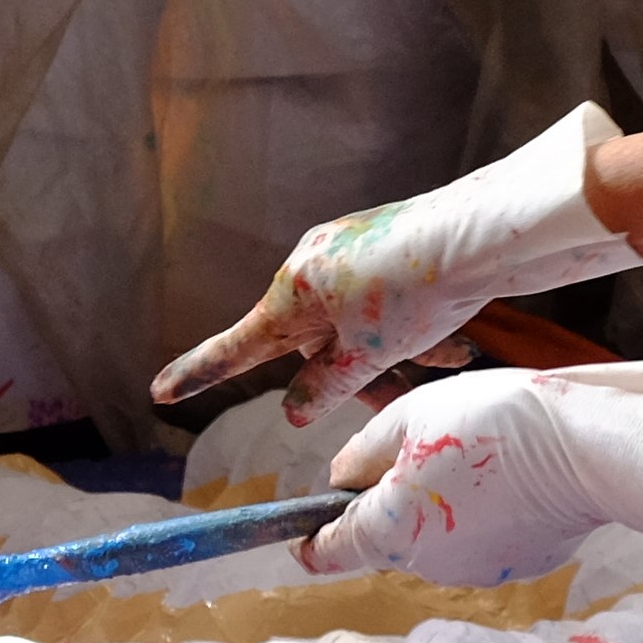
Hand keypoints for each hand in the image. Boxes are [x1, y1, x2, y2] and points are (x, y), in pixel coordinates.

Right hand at [153, 105, 642, 422]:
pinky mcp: (391, 251)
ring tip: (442, 359)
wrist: (481, 234)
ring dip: (394, 354)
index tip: (160, 392)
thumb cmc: (416, 290)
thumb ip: (326, 385)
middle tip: (398, 394)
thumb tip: (295, 408)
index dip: (200, 374)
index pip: (239, 345)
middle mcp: (316, 268)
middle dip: (354, 374)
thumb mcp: (367, 352)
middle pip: (316, 343)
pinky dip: (416, 332)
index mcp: (294, 290)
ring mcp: (354, 256)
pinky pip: (390, 305)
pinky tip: (457, 345)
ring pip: (360, 327)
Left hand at [302, 353, 642, 587]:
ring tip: (475, 454)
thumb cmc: (496, 421)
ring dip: (440, 506)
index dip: (310, 540)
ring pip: (436, 539)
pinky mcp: (519, 565)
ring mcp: (475, 571)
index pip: (330, 551)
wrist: (589, 449)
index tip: (301, 533)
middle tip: (419, 448)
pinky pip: (484, 538)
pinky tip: (510, 476)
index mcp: (388, 529)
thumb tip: (341, 479)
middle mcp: (425, 564)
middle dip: (391, 502)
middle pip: (388, 538)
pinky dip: (487, 513)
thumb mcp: (412, 416)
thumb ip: (364, 452)